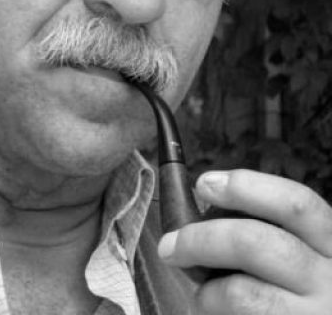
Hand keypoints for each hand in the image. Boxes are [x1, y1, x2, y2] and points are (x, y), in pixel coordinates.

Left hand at [157, 169, 331, 313]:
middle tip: (170, 245)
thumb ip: (268, 232)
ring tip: (202, 294)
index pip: (294, 202)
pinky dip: (216, 312)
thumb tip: (204, 213)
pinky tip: (217, 312)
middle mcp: (331, 279)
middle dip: (202, 238)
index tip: (204, 184)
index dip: (246, 187)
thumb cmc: (303, 291)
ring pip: (243, 293)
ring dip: (207, 290)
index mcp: (330, 242)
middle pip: (255, 242)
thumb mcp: (304, 254)